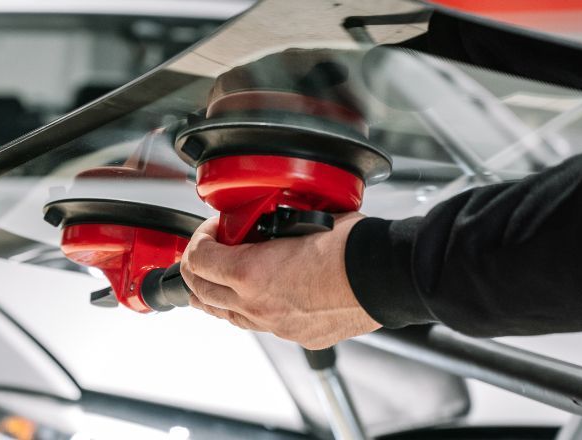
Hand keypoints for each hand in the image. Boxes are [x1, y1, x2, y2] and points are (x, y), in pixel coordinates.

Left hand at [180, 213, 380, 349]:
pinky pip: (257, 324)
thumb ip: (270, 221)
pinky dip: (247, 309)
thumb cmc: (352, 245)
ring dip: (215, 294)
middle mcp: (256, 305)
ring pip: (226, 316)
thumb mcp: (299, 217)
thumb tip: (262, 215)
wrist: (385, 276)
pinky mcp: (295, 336)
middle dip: (196, 270)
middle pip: (201, 293)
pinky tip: (256, 296)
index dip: (198, 240)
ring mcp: (275, 325)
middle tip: (206, 253)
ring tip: (217, 279)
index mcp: (251, 272)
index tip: (212, 230)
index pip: (197, 260)